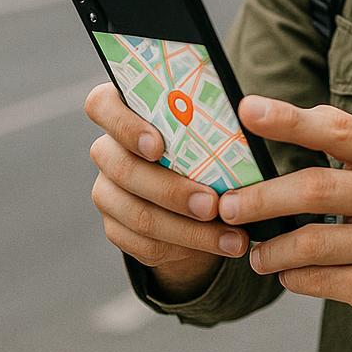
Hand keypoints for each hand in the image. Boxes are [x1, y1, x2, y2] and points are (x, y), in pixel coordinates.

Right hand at [84, 83, 250, 297]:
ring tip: (232, 236)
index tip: (158, 146)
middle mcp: (108, 150)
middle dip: (173, 191)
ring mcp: (107, 191)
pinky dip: (186, 247)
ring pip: (138, 214)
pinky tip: (220, 244)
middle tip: (213, 205)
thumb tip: (250, 113)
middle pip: (125, 169)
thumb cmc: (205, 140)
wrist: (195, 190)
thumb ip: (209, 118)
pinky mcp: (115, 227)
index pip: (101, 105)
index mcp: (123, 110)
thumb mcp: (207, 125)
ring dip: (190, 230)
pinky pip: (144, 243)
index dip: (125, 126)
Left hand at [219, 96, 351, 339]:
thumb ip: (345, 142)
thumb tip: (279, 118)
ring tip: (255, 252)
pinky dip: (292, 277)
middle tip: (227, 205)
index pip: (335, 130)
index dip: (288, 119)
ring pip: (309, 243)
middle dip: (260, 197)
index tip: (247, 109)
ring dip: (270, 249)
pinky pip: (319, 281)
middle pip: (313, 188)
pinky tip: (287, 272)